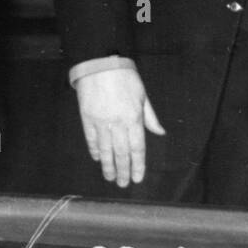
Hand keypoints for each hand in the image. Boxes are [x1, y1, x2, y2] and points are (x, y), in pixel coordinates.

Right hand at [74, 66, 165, 185]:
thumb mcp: (143, 95)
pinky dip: (95, 150)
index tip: (137, 178)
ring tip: (110, 178)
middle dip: (123, 170)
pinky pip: (91, 139)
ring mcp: (101, 122)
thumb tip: (160, 132)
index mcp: (134, 117)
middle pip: (121, 153)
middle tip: (123, 184)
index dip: (138, 165)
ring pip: (105, 150)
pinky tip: (98, 159)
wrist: (100, 64)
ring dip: (108, 166)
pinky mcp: (87, 118)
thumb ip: (150, 117)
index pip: (137, 147)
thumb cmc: (125, 77)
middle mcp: (118, 123)